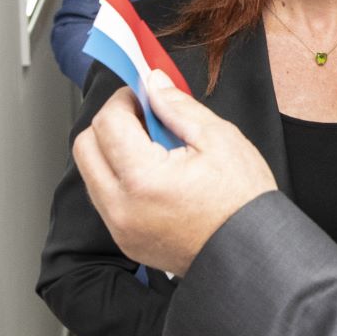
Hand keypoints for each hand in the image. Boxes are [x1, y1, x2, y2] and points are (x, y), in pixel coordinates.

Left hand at [72, 72, 276, 276]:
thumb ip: (178, 106)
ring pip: (90, 173)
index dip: (124, 99)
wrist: (251, 252)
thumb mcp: (219, 139)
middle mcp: (122, 207)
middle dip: (110, 123)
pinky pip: (105, 198)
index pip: (107, 122)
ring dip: (112, 151)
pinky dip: (119, 178)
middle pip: (85, 147)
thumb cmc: (243, 201)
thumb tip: (153, 83)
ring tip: (153, 148)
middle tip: (143, 118)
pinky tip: (154, 174)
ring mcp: (120, 227)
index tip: (142, 96)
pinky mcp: (126, 240)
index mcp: (143, 178)